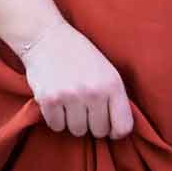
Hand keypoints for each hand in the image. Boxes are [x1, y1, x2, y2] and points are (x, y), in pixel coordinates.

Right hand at [18, 19, 134, 139]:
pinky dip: (56, 119)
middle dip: (93, 124)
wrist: (48, 39)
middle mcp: (93, 92)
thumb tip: (117, 131)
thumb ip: (114, 98)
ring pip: (77, 131)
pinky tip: (58, 102)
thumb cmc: (81, 56)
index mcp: (112, 84)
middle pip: (98, 132)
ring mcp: (70, 97)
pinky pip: (57, 126)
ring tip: (71, 102)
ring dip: (73, 121)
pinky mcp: (49, 101)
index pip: (123, 126)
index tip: (110, 127)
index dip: (117, 131)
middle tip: (86, 108)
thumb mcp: (107, 70)